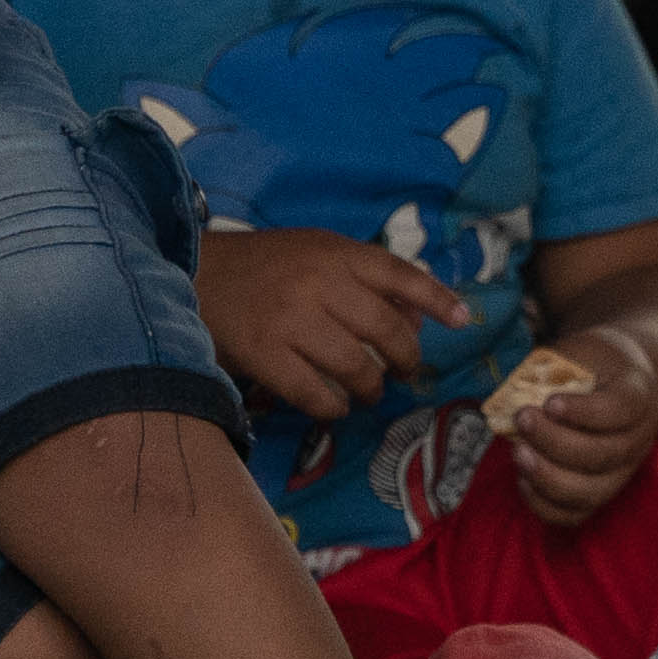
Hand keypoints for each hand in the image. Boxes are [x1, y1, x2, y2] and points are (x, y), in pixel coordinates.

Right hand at [201, 224, 474, 423]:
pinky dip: (333, 406)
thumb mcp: (315, 252)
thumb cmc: (263, 266)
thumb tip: (418, 318)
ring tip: (369, 393)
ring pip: (354, 366)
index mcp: (334, 252)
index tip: (464, 320)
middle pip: (385, 329)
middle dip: (405, 358)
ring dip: (371, 388)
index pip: (398, 274)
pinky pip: (314, 393)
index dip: (436, 298)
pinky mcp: (263, 354)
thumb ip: (362, 277)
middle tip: (407, 373)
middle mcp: (317, 282)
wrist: (193, 273)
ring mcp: (289, 319)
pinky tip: (335, 405)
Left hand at [508, 327, 657, 525]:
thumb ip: (555, 369)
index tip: (550, 402)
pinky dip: (545, 504)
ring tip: (518, 453)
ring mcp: (620, 473)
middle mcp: (637, 440)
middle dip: (555, 442)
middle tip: (522, 418)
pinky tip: (523, 479)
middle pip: (603, 454)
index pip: (620, 410)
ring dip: (548, 477)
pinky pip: (574, 515)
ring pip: (589, 492)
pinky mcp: (599, 493)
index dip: (584, 412)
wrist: (619, 383)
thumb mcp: (582, 351)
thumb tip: (514, 392)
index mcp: (638, 396)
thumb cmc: (594, 364)